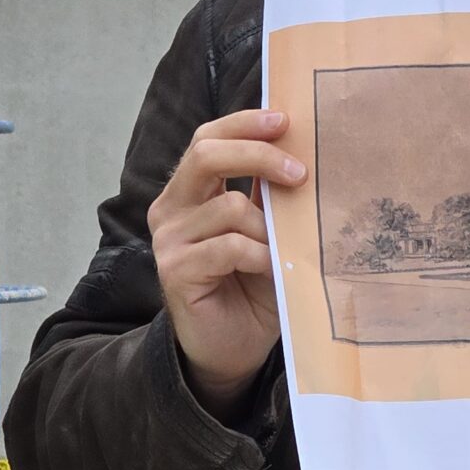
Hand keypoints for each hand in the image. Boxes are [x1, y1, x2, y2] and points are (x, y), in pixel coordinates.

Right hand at [149, 109, 305, 419]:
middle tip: (300, 173)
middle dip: (259, 156)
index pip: (208, 138)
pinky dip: (260, 255)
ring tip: (284, 250)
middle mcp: (172, 209)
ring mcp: (169, 240)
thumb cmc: (253, 287)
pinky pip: (229, 246)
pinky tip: (273, 270)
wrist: (232, 349)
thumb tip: (298, 146)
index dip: (244, 124)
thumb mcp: (267, 231)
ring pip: (228, 205)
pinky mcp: (175, 271)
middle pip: (207, 154)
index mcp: (190, 191)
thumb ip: (267, 194)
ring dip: (268, 227)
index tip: (286, 121)